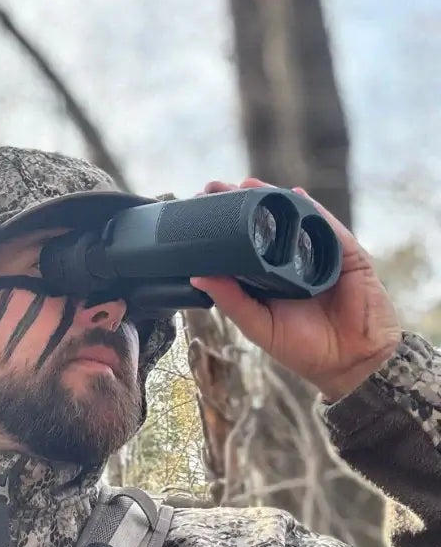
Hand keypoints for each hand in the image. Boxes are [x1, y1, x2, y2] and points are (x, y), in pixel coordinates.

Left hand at [190, 178, 401, 401]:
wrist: (350, 363)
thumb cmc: (303, 349)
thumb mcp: (258, 324)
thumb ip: (231, 300)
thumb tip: (196, 276)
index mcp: (267, 278)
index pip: (242, 244)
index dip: (223, 226)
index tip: (200, 207)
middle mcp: (291, 262)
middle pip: (265, 225)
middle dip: (241, 203)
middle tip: (215, 187)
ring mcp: (319, 256)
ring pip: (294, 220)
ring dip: (271, 200)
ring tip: (247, 184)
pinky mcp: (347, 256)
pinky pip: (328, 228)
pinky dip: (312, 211)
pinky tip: (294, 196)